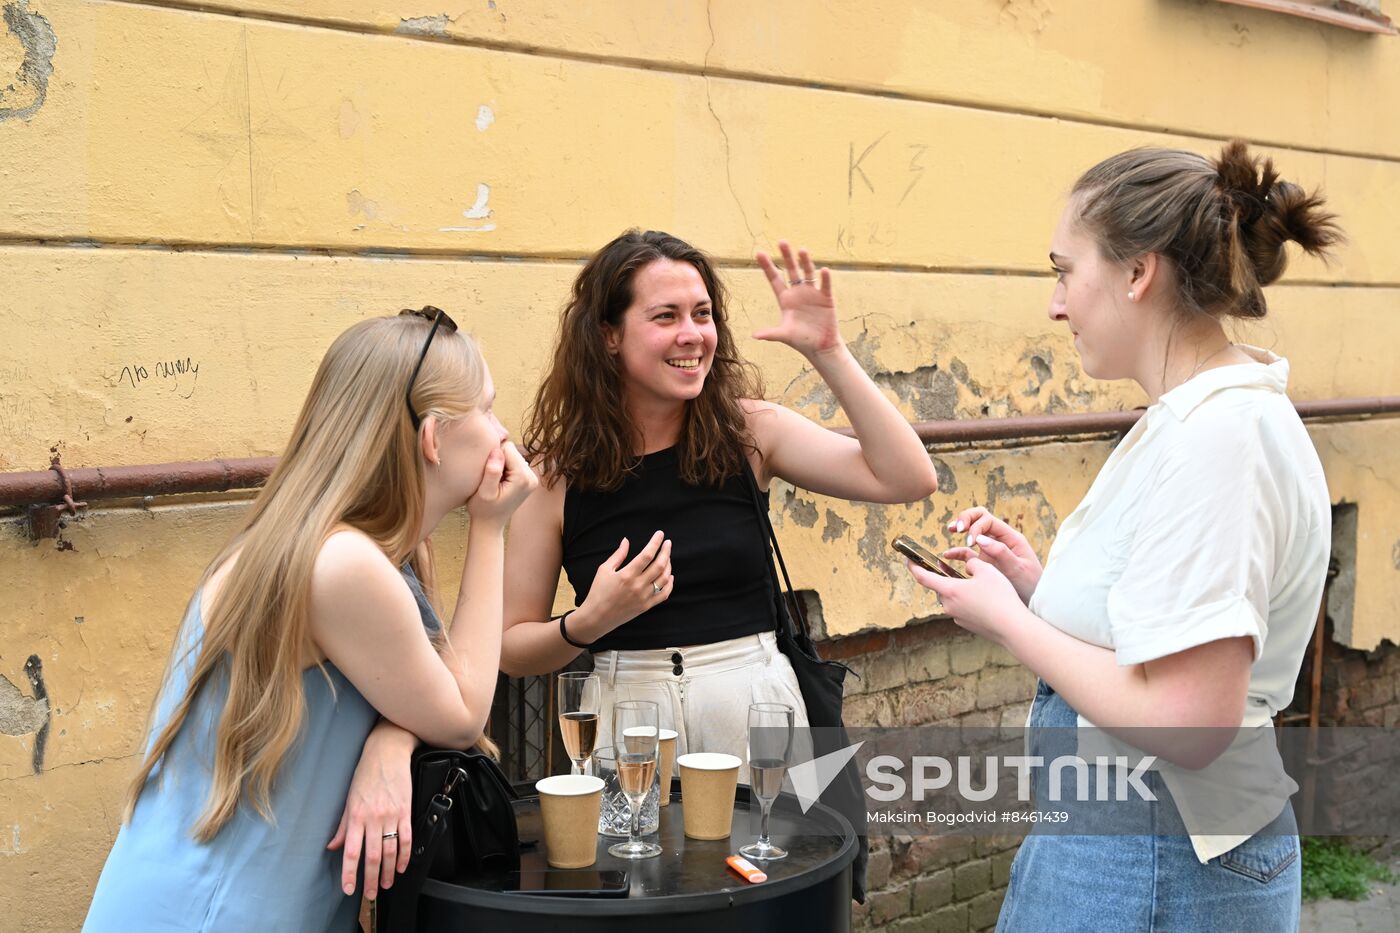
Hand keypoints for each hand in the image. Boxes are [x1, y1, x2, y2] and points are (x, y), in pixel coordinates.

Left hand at [328, 726, 414, 900]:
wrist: (387, 751)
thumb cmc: (366, 772)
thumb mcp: (349, 798)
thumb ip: (342, 825)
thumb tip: (333, 846)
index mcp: (355, 816)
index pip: (351, 852)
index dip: (350, 873)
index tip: (349, 889)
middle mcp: (373, 818)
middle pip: (373, 856)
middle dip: (372, 879)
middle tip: (372, 894)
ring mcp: (391, 815)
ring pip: (391, 851)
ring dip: (390, 871)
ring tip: (388, 884)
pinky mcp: (405, 810)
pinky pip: (407, 838)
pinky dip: (406, 855)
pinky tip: (403, 866)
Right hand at [466, 442, 538, 525]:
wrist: (489, 524)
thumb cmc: (483, 510)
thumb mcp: (484, 492)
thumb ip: (492, 471)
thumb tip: (498, 451)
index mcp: (523, 478)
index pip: (508, 448)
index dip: (493, 456)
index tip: (486, 471)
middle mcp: (532, 477)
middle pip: (512, 450)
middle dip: (498, 459)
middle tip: (489, 477)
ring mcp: (531, 478)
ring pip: (512, 455)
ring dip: (501, 464)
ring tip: (493, 480)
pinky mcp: (527, 479)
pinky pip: (514, 462)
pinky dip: (504, 468)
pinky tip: (498, 481)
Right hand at [578, 530, 673, 636]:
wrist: (597, 617)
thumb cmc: (598, 592)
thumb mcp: (604, 570)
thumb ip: (618, 555)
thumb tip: (626, 540)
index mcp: (627, 575)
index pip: (647, 555)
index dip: (655, 542)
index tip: (660, 534)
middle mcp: (638, 585)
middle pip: (659, 565)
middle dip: (666, 551)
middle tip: (668, 543)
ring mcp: (644, 597)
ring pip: (664, 578)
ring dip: (668, 565)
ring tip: (667, 557)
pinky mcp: (646, 606)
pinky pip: (664, 594)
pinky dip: (669, 584)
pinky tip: (669, 576)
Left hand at [754, 241, 841, 357]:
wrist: (820, 346)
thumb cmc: (801, 340)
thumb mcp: (784, 335)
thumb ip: (771, 334)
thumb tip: (754, 336)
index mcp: (786, 299)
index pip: (775, 279)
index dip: (767, 266)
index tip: (759, 252)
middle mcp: (798, 292)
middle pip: (791, 270)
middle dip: (786, 257)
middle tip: (782, 242)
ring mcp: (812, 293)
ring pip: (808, 273)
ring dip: (805, 262)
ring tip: (802, 250)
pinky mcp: (826, 298)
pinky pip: (825, 285)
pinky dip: (825, 278)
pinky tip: (824, 270)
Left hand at [906, 556, 1027, 647]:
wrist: (1012, 627)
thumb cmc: (999, 597)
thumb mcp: (986, 570)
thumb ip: (972, 564)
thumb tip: (967, 568)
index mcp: (949, 590)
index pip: (923, 577)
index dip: (913, 566)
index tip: (908, 559)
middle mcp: (949, 605)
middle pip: (940, 588)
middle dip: (945, 577)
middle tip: (952, 567)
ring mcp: (957, 617)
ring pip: (952, 598)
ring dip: (958, 589)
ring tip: (977, 583)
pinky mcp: (967, 625)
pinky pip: (962, 608)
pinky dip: (967, 600)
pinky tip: (985, 598)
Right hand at [941, 507, 1042, 603]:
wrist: (1034, 601)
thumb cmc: (1031, 585)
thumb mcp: (1019, 569)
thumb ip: (1001, 552)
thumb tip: (980, 538)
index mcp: (1011, 538)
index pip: (988, 520)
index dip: (975, 527)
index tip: (970, 542)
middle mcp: (1000, 541)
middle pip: (980, 518)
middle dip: (966, 519)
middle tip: (956, 529)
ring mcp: (991, 551)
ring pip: (973, 532)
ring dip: (961, 528)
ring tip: (951, 529)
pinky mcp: (985, 563)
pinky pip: (968, 553)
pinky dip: (957, 552)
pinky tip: (947, 555)